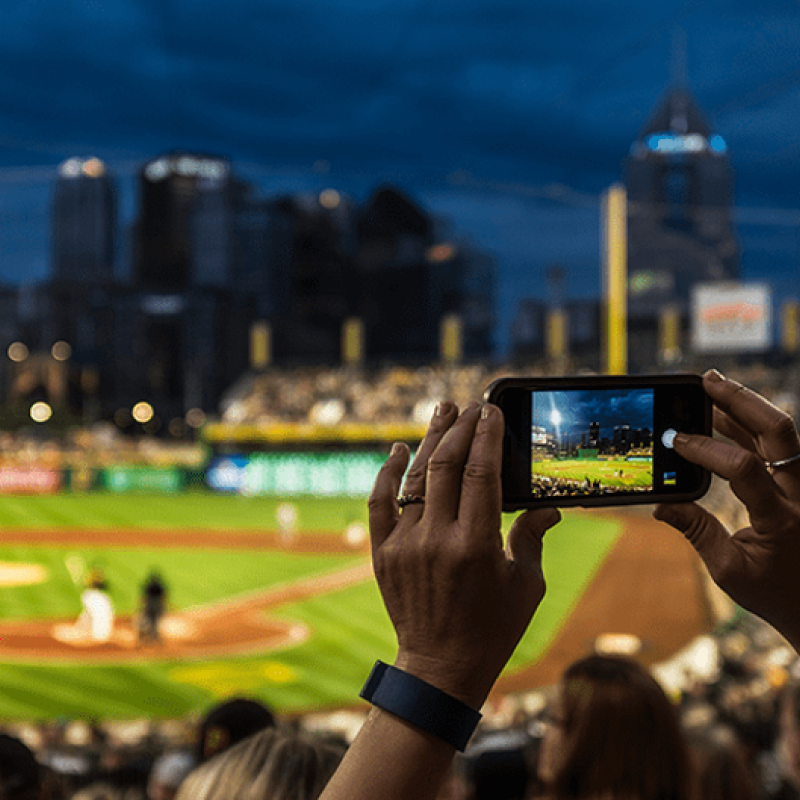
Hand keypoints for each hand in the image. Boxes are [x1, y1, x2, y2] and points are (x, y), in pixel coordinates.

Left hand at [368, 402, 560, 708]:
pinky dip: (387, 473)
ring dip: (429, 440)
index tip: (491, 411)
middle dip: (459, 429)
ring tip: (441, 410)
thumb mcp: (526, 585)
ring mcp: (405, 545)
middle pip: (446, 466)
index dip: (487, 436)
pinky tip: (398, 448)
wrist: (440, 666)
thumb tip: (550, 508)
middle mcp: (436, 539)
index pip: (482, 473)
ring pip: (415, 478)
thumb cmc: (492, 627)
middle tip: (468, 405)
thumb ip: (533, 538)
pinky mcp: (383, 553)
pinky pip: (379, 503)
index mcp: (476, 545)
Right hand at [654, 369, 799, 649]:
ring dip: (746, 406)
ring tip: (710, 388)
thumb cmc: (775, 592)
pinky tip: (723, 415)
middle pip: (779, 431)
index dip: (707, 450)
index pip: (745, 469)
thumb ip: (697, 532)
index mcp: (783, 518)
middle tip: (706, 381)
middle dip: (741, 401)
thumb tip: (661, 505)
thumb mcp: (729, 571)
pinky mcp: (798, 483)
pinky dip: (749, 426)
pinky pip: (777, 445)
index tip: (675, 441)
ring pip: (782, 432)